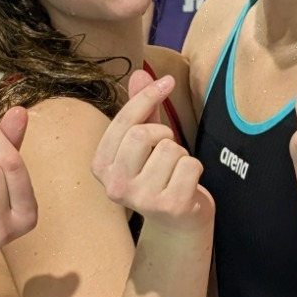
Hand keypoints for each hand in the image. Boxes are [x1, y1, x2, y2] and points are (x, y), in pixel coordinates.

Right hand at [92, 71, 210, 231]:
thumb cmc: (160, 176)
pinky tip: (187, 185)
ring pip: (170, 149)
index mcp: (101, 166)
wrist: (178, 223)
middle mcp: (115, 186)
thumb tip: (139, 73)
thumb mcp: (146, 142)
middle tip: (166, 150)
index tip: (167, 81)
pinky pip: (190, 165)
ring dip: (181, 154)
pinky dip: (195, 169)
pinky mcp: (169, 206)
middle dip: (163, 134)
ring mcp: (141, 199)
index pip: (124, 122)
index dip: (148, 97)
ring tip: (175, 172)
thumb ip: (141, 110)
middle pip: (142, 134)